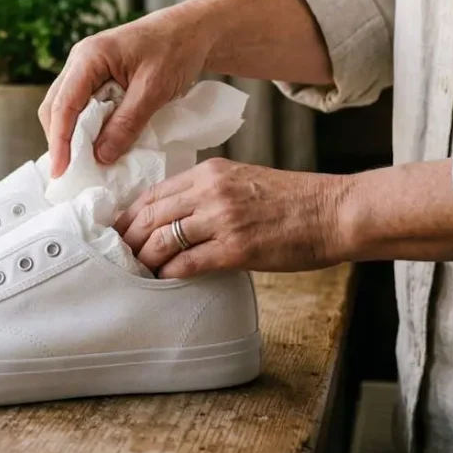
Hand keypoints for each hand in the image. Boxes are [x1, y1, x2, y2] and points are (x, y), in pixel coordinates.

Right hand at [38, 3, 212, 176]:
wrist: (193, 30)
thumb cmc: (176, 50)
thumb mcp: (153, 91)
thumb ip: (126, 124)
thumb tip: (100, 157)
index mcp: (89, 57)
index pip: (63, 105)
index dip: (59, 141)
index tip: (62, 171)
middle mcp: (81, 60)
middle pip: (56, 106)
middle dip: (60, 140)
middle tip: (71, 172)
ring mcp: (87, 67)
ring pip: (66, 106)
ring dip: (73, 134)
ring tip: (83, 163)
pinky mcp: (98, 75)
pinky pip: (82, 104)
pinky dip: (86, 126)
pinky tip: (97, 143)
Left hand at [116, 158, 348, 277]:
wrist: (335, 212)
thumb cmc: (295, 201)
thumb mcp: (244, 181)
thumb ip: (209, 193)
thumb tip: (177, 217)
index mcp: (211, 172)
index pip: (154, 192)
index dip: (130, 214)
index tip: (118, 230)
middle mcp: (211, 191)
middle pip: (150, 215)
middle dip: (128, 239)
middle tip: (118, 256)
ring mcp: (222, 219)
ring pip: (161, 239)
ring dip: (144, 259)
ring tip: (137, 272)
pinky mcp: (236, 248)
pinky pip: (187, 263)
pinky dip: (169, 273)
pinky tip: (163, 280)